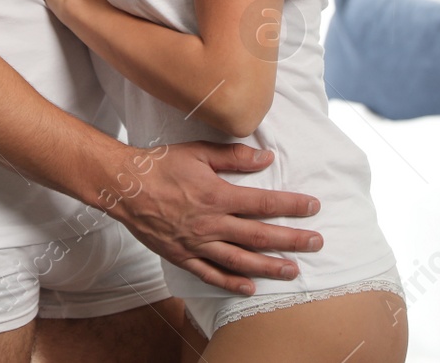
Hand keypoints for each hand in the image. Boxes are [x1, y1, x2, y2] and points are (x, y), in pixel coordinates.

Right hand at [104, 141, 322, 295]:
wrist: (123, 186)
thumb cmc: (160, 165)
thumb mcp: (198, 152)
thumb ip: (233, 157)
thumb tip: (265, 158)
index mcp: (217, 195)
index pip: (263, 202)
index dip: (291, 205)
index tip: (313, 207)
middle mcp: (210, 223)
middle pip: (259, 235)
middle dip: (291, 240)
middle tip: (316, 243)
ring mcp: (196, 243)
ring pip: (240, 260)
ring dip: (269, 266)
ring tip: (293, 271)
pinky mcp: (182, 256)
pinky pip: (210, 274)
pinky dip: (231, 283)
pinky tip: (250, 288)